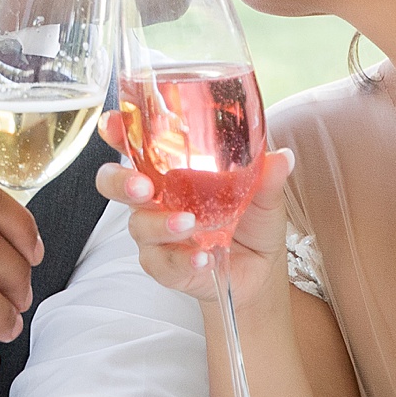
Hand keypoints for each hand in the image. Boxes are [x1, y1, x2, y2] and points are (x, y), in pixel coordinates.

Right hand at [95, 113, 293, 318]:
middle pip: (114, 183)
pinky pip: (162, 264)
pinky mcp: (165, 267)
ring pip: (138, 225)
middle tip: (143, 185)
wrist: (259, 272)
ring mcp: (156, 234)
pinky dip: (182, 260)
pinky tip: (204, 258)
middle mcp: (156, 197)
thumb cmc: (252, 220)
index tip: (112, 124)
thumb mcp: (265, 194)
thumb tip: (283, 157)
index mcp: (170, 167)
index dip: (116, 131)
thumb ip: (268, 175)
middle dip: (120, 181)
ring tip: (189, 224)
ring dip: (161, 224)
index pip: (133, 143)